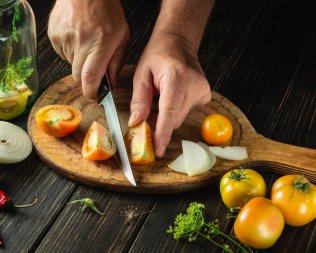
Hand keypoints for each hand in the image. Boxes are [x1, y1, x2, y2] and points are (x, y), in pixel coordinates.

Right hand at [48, 0, 129, 98]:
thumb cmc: (107, 10)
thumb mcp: (122, 36)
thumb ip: (116, 62)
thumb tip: (110, 83)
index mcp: (100, 44)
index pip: (90, 77)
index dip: (91, 92)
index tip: (95, 95)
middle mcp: (80, 43)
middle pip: (77, 76)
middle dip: (86, 78)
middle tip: (94, 66)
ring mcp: (64, 39)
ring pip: (70, 65)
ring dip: (78, 61)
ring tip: (86, 43)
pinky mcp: (53, 36)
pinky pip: (62, 53)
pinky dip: (70, 51)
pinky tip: (77, 37)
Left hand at [129, 33, 210, 156]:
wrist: (178, 41)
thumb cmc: (158, 55)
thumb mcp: (142, 74)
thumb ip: (139, 100)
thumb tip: (136, 123)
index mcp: (176, 78)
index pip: (169, 112)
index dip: (163, 133)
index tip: (158, 150)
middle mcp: (194, 85)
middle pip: (173, 119)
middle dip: (158, 120)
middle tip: (148, 108)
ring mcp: (202, 91)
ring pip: (179, 118)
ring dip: (166, 113)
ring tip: (161, 95)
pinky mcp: (205, 96)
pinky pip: (185, 112)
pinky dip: (174, 109)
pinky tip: (171, 95)